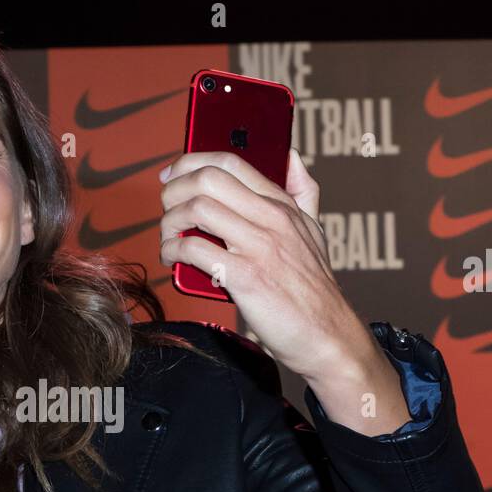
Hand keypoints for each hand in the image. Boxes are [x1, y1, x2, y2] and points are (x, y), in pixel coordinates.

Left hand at [159, 148, 410, 434]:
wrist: (326, 335)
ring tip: (168, 239)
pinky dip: (173, 251)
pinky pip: (195, 249)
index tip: (171, 176)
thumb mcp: (314, 230)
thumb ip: (303, 192)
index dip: (191, 162)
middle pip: (207, 179)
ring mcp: (259, 246)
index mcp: (282, 204)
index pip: (230, 162)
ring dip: (169, 223)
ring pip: (197, 209)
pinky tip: (172, 260)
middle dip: (173, 191)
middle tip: (165, 210)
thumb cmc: (313, 287)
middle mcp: (271, 218)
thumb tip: (290, 156)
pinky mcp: (246, 277)